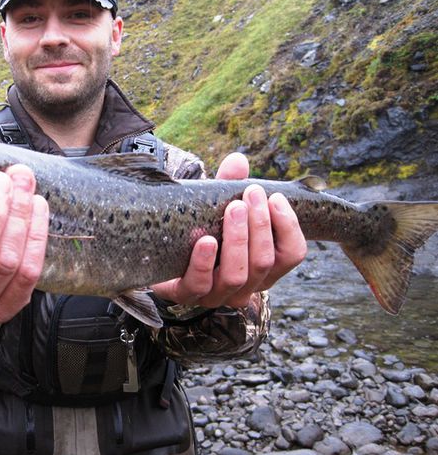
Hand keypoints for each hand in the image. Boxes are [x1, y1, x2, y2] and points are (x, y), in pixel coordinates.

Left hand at [152, 152, 306, 307]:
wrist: (162, 253)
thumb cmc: (202, 228)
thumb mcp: (218, 206)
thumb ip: (230, 185)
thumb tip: (237, 160)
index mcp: (264, 267)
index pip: (292, 254)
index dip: (289, 227)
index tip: (276, 197)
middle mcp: (247, 285)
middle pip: (265, 262)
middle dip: (260, 224)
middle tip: (251, 193)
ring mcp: (218, 294)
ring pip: (238, 275)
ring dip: (237, 240)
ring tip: (232, 209)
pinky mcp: (188, 294)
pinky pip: (200, 283)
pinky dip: (205, 262)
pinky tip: (206, 240)